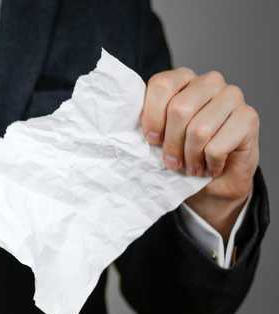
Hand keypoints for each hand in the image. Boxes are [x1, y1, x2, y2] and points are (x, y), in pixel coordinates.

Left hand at [141, 68, 258, 239]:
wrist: (215, 178)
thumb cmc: (182, 152)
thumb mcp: (157, 136)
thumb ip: (145, 123)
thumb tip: (121, 123)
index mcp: (182, 78)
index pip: (161, 84)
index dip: (152, 116)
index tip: (151, 140)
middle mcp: (209, 81)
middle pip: (180, 109)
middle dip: (171, 143)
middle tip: (171, 162)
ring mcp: (232, 96)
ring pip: (200, 129)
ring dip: (190, 156)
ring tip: (190, 166)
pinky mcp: (249, 117)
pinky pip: (218, 145)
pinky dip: (209, 163)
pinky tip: (210, 165)